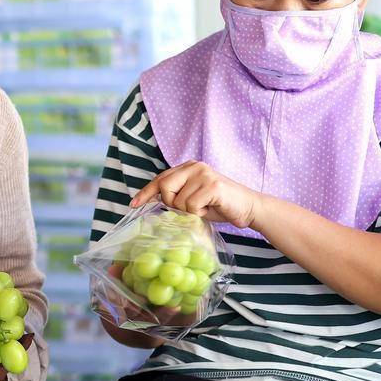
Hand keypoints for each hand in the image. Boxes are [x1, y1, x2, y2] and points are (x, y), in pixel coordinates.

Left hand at [131, 161, 264, 229]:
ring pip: (178, 201)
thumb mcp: (192, 199)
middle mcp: (194, 166)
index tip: (133, 205)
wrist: (248, 208)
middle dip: (172, 204)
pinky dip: (199, 213)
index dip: (145, 193)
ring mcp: (203, 174)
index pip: (159, 179)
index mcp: (187, 167)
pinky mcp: (212, 185)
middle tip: (190, 208)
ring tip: (205, 206)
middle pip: (164, 187)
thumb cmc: (218, 205)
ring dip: (190, 211)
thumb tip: (152, 201)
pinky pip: (191, 206)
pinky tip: (211, 208)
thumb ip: (175, 196)